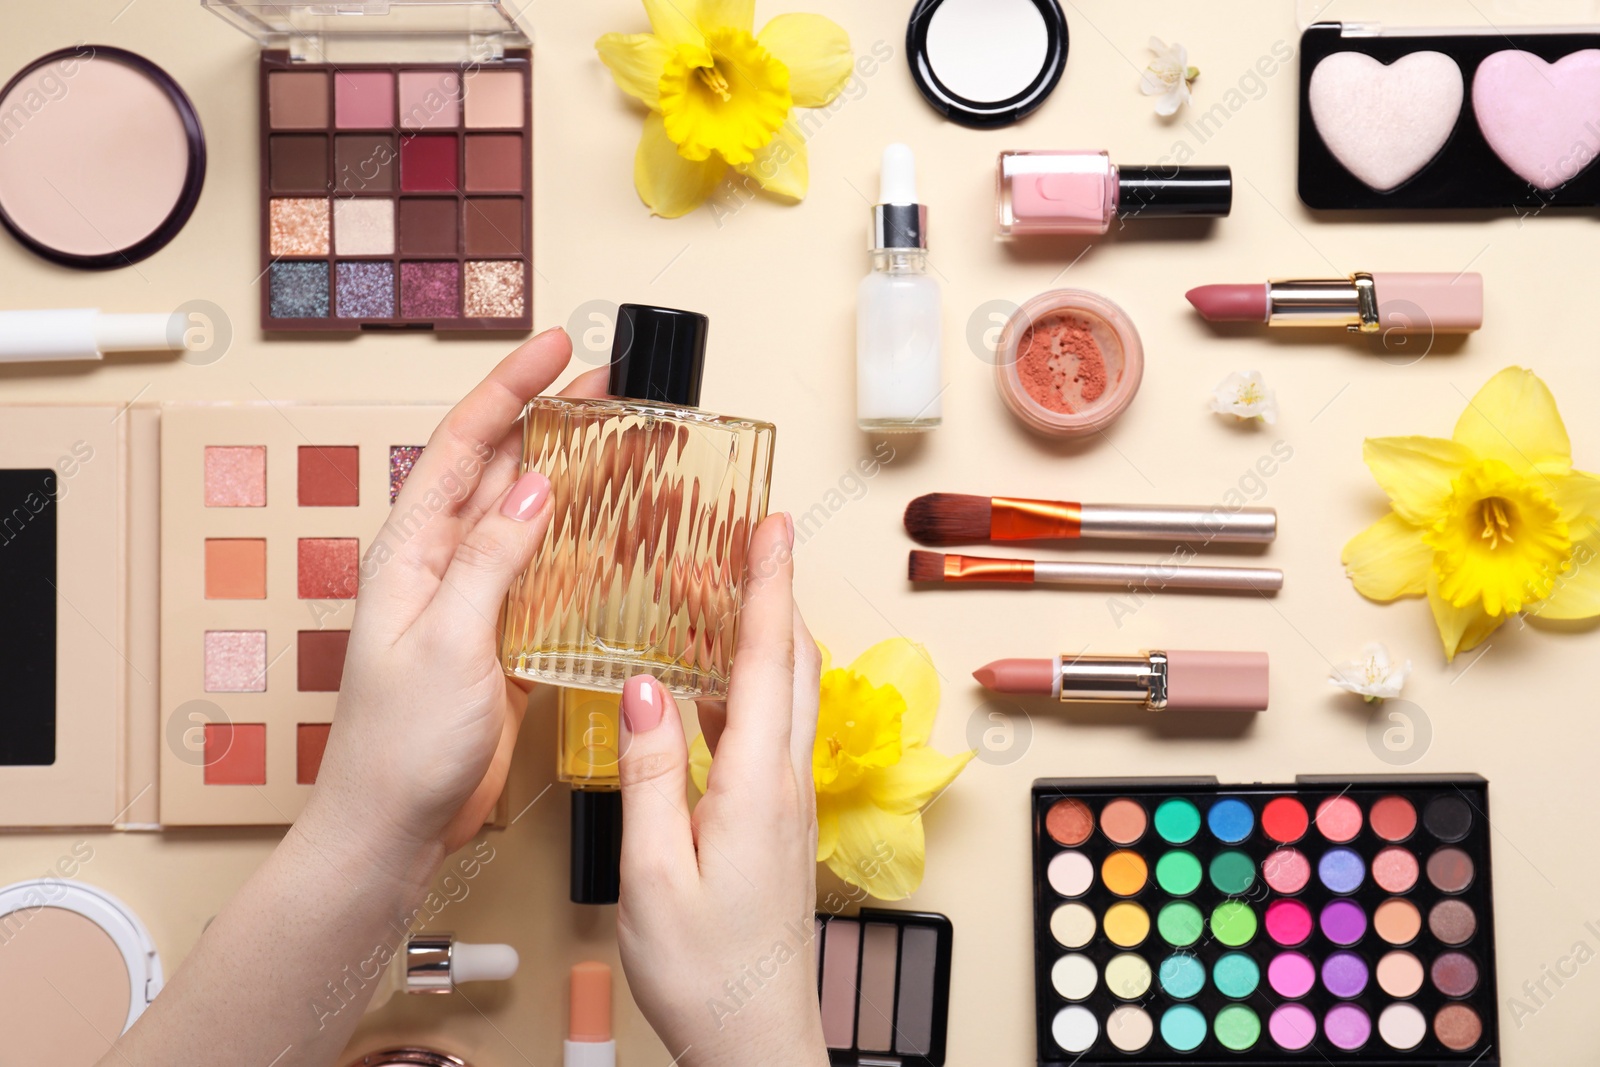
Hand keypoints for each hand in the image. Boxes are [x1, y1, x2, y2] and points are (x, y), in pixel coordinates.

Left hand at [305, 328, 606, 861]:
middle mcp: (442, 564)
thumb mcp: (444, 643)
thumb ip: (490, 563)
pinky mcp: (503, 640)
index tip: (558, 348)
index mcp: (411, 551)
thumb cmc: (398, 746)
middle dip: (555, 420)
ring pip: (533, 519)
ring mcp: (475, 601)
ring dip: (580, 481)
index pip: (464, 445)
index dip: (511, 389)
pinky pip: (550, 578)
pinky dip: (587, 552)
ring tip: (633, 450)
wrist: (393, 827)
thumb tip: (533, 489)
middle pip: (504, 469)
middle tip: (615, 387)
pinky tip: (623, 540)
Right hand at [614, 514, 829, 1066]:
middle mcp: (786, 781)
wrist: (756, 1039)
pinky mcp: (778, 821)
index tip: (771, 525)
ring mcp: (787, 801)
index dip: (769, 584)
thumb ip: (652, 773)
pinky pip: (771, 731)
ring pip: (785, 695)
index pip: (768, 658)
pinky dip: (747, 687)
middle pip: (790, 663)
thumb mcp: (653, 872)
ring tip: (718, 595)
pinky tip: (708, 687)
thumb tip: (642, 686)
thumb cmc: (703, 970)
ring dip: (760, 636)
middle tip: (741, 540)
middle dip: (769, 593)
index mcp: (757, 784)